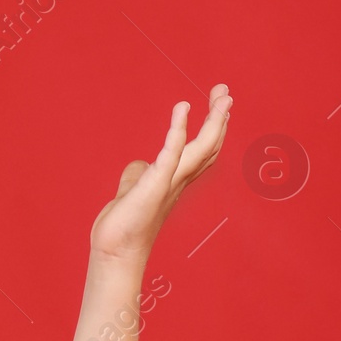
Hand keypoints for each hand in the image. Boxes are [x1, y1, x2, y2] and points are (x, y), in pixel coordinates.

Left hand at [90, 83, 230, 264]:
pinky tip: (182, 108)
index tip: (218, 102)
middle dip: (219, 116)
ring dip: (213, 120)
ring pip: (201, 148)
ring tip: (221, 96)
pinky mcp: (156, 183)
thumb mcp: (132, 191)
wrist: (114, 249)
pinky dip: (178, 129)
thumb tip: (139, 163)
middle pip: (209, 145)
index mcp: (176, 181)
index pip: (202, 150)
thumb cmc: (124, 224)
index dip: (214, 127)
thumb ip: (139, 174)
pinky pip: (171, 152)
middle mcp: (179, 180)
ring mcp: (170, 182)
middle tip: (225, 90)